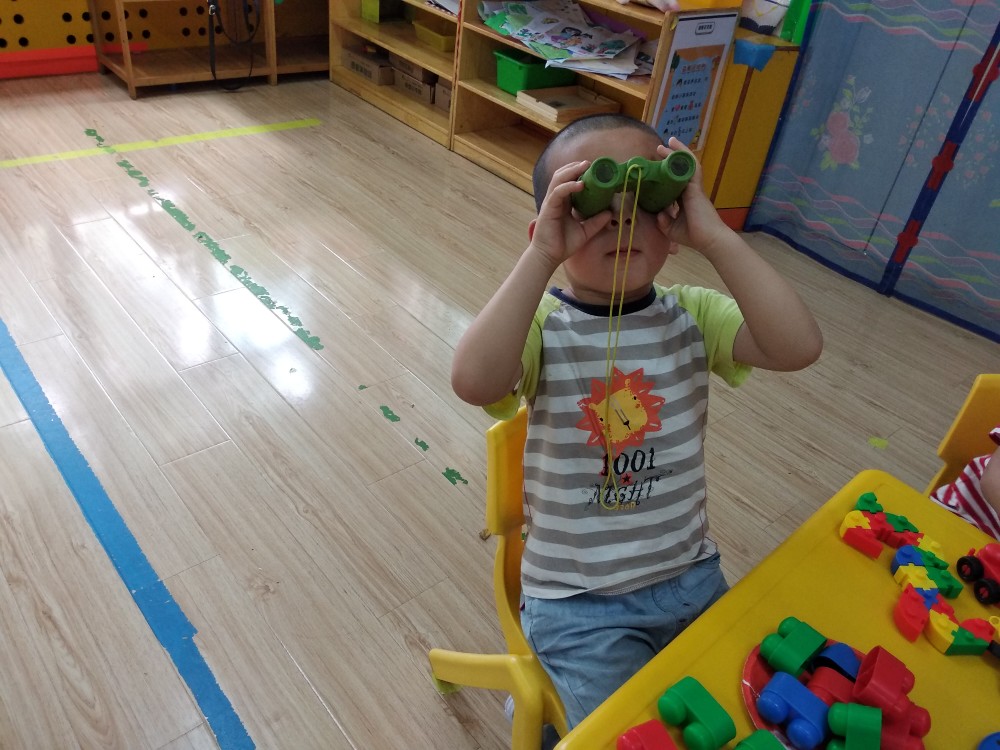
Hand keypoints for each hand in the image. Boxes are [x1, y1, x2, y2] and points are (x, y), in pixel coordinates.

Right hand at [529, 160, 613, 270]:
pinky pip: (558, 192)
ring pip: (558, 179)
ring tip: (585, 166)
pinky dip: (569, 186)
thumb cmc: (563, 244)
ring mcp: (551, 202)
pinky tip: (580, 184)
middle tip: (590, 163)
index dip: (579, 172)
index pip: (569, 181)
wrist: (550, 256)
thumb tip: (610, 213)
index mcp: (563, 202)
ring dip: (572, 170)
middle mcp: (556, 199)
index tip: (593, 168)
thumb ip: (596, 222)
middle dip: (575, 166)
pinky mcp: (548, 208)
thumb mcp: (585, 231)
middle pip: (562, 175)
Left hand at [654, 138, 729, 254]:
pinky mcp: (696, 187)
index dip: (666, 175)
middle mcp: (690, 191)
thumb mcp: (671, 229)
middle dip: (671, 158)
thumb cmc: (693, 235)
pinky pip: (691, 167)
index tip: (656, 168)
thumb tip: (657, 212)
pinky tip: (676, 147)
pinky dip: (684, 156)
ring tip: (669, 142)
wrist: (709, 240)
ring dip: (678, 153)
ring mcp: (694, 187)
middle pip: (680, 170)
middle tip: (659, 149)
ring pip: (687, 165)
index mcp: (685, 200)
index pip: (675, 183)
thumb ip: (663, 220)